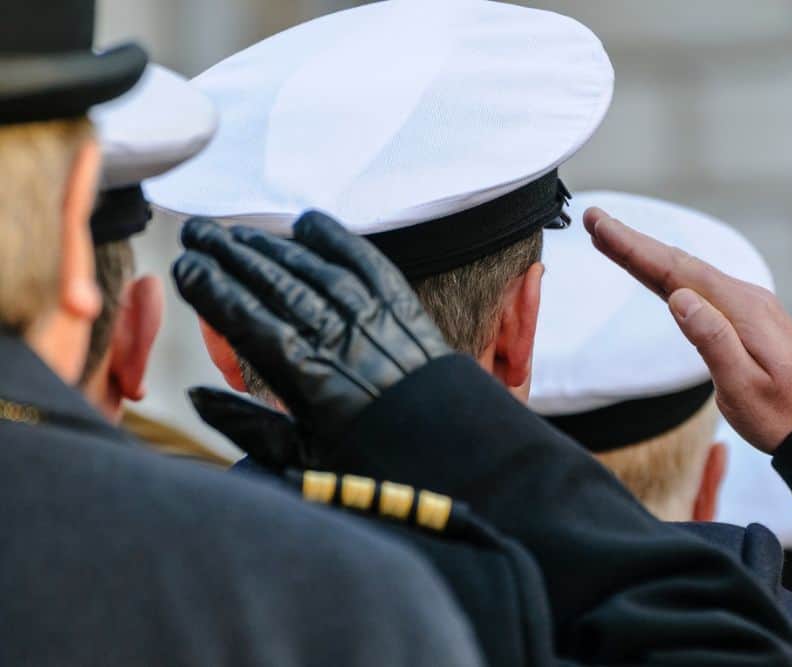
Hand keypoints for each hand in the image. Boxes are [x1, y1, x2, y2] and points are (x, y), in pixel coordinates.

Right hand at [173, 211, 450, 468]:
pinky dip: (338, 240)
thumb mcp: (305, 462)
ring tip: (239, 232)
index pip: (253, 323)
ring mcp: (376, 321)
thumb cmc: (375, 464)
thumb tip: (195, 396)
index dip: (217, 292)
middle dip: (234, 255)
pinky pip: (368, 265)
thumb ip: (248, 427)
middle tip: (198, 231)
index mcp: (313, 381)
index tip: (186, 267)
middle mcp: (343, 341)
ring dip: (274, 247)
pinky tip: (308, 222)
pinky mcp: (405, 310)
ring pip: (317, 270)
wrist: (452, 456)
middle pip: (279, 286)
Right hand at [583, 207, 791, 452]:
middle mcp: (744, 298)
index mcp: (740, 310)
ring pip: (688, 273)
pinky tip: (659, 273)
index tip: (600, 225)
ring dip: (649, 255)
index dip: (633, 247)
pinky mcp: (747, 317)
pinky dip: (671, 274)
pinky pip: (701, 286)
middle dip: (633, 242)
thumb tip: (679, 298)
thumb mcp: (741, 386)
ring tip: (614, 240)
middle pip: (678, 264)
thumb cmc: (782, 414)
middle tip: (595, 221)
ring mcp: (748, 305)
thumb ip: (711, 339)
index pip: (675, 271)